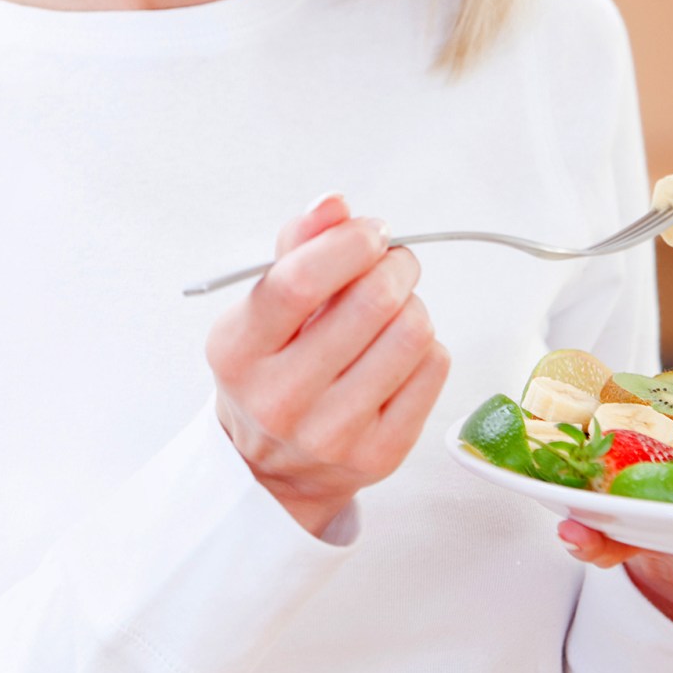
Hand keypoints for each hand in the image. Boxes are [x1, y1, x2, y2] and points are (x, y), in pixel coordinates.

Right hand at [207, 193, 449, 538]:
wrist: (272, 468)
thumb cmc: (272, 369)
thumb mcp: (262, 308)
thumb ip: (297, 247)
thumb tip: (335, 204)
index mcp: (239, 351)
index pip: (298, 283)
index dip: (347, 243)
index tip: (370, 232)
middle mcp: (281, 398)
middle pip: (370, 303)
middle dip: (395, 265)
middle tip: (393, 262)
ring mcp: (332, 433)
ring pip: (412, 334)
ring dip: (413, 305)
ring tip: (395, 310)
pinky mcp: (380, 454)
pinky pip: (434, 369)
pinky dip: (427, 346)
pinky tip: (399, 352)